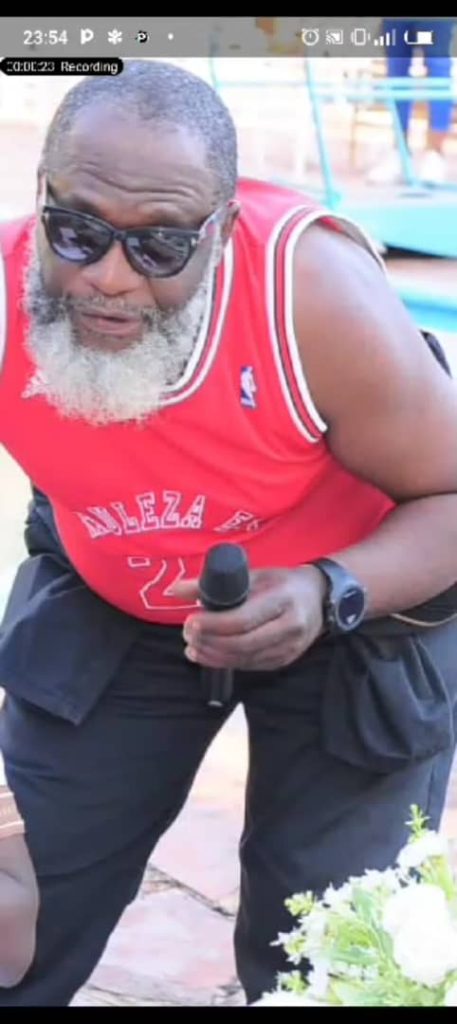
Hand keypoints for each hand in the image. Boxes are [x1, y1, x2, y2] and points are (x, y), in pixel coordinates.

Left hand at [171, 566, 326, 671]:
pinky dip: (226, 662)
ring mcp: (289, 648)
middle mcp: (289, 627)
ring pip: (245, 659)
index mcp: (282, 600)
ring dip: (214, 656)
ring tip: (193, 647)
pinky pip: (251, 666)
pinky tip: (209, 655)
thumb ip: (214, 583)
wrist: (320, 597)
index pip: (243, 619)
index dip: (214, 624)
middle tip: (188, 635)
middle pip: (242, 643)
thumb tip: (175, 590)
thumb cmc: (282, 583)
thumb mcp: (253, 575)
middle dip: (210, 642)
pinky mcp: (285, 660)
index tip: (191, 621)